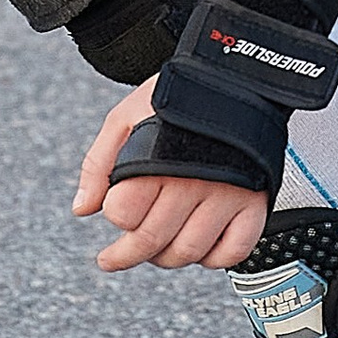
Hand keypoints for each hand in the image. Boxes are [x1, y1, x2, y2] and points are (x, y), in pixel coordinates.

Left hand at [71, 79, 267, 274]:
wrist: (236, 77)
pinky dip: (214, 260)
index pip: (124, 214)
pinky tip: (200, 249)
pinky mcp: (254, 203)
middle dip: (127, 254)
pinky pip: (234, 251)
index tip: (115, 213)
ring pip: (190, 251)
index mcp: (157, 160)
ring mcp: (227, 195)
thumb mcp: (124, 118)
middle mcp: (193, 181)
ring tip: (156, 250)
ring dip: (167, 259)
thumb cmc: (178, 97)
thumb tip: (82, 209)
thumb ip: (98, 164)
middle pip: (152, 240)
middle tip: (115, 257)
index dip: (115, 216)